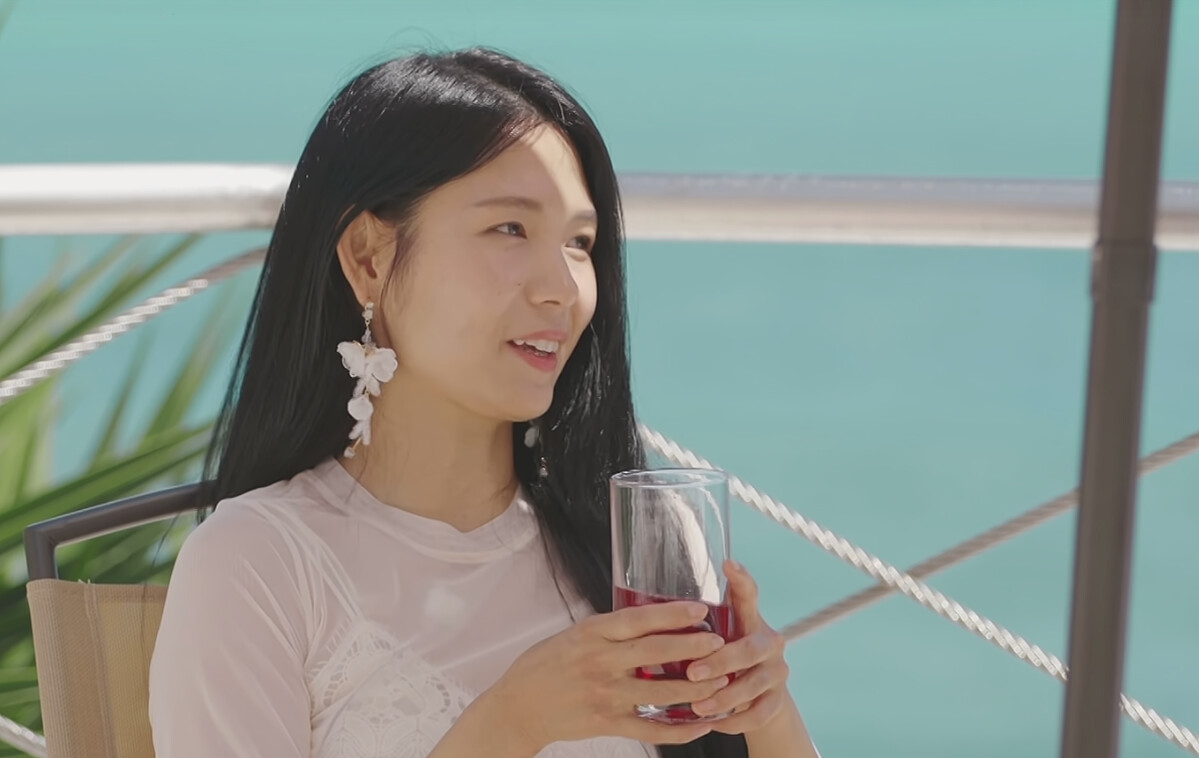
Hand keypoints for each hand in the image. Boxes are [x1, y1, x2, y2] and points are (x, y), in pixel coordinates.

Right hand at [483, 601, 733, 752]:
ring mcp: (605, 695)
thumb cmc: (545, 665)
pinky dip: (680, 729)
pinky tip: (701, 724)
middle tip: (721, 642)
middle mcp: (599, 663)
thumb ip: (609, 631)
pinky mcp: (607, 723)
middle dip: (692, 647)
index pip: (637, 619)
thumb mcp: (573, 635)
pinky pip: (651, 729)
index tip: (699, 609)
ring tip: (722, 680)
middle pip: (654, 652)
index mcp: (591, 634)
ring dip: (696, 687)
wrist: (518, 707)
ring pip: (660, 692)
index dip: (671, 614)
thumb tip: (649, 618)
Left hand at [684, 561, 789, 733]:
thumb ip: (694, 628)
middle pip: (749, 648)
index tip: (728, 564)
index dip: (741, 579)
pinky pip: (758, 713)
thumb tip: (643, 613)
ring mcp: (776, 671)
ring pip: (753, 683)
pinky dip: (734, 720)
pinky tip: (714, 722)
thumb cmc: (724, 659)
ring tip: (698, 706)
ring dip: (723, 696)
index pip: (749, 594)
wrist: (760, 695)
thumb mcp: (715, 638)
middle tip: (692, 672)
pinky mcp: (777, 700)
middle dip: (719, 661)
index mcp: (750, 620)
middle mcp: (768, 642)